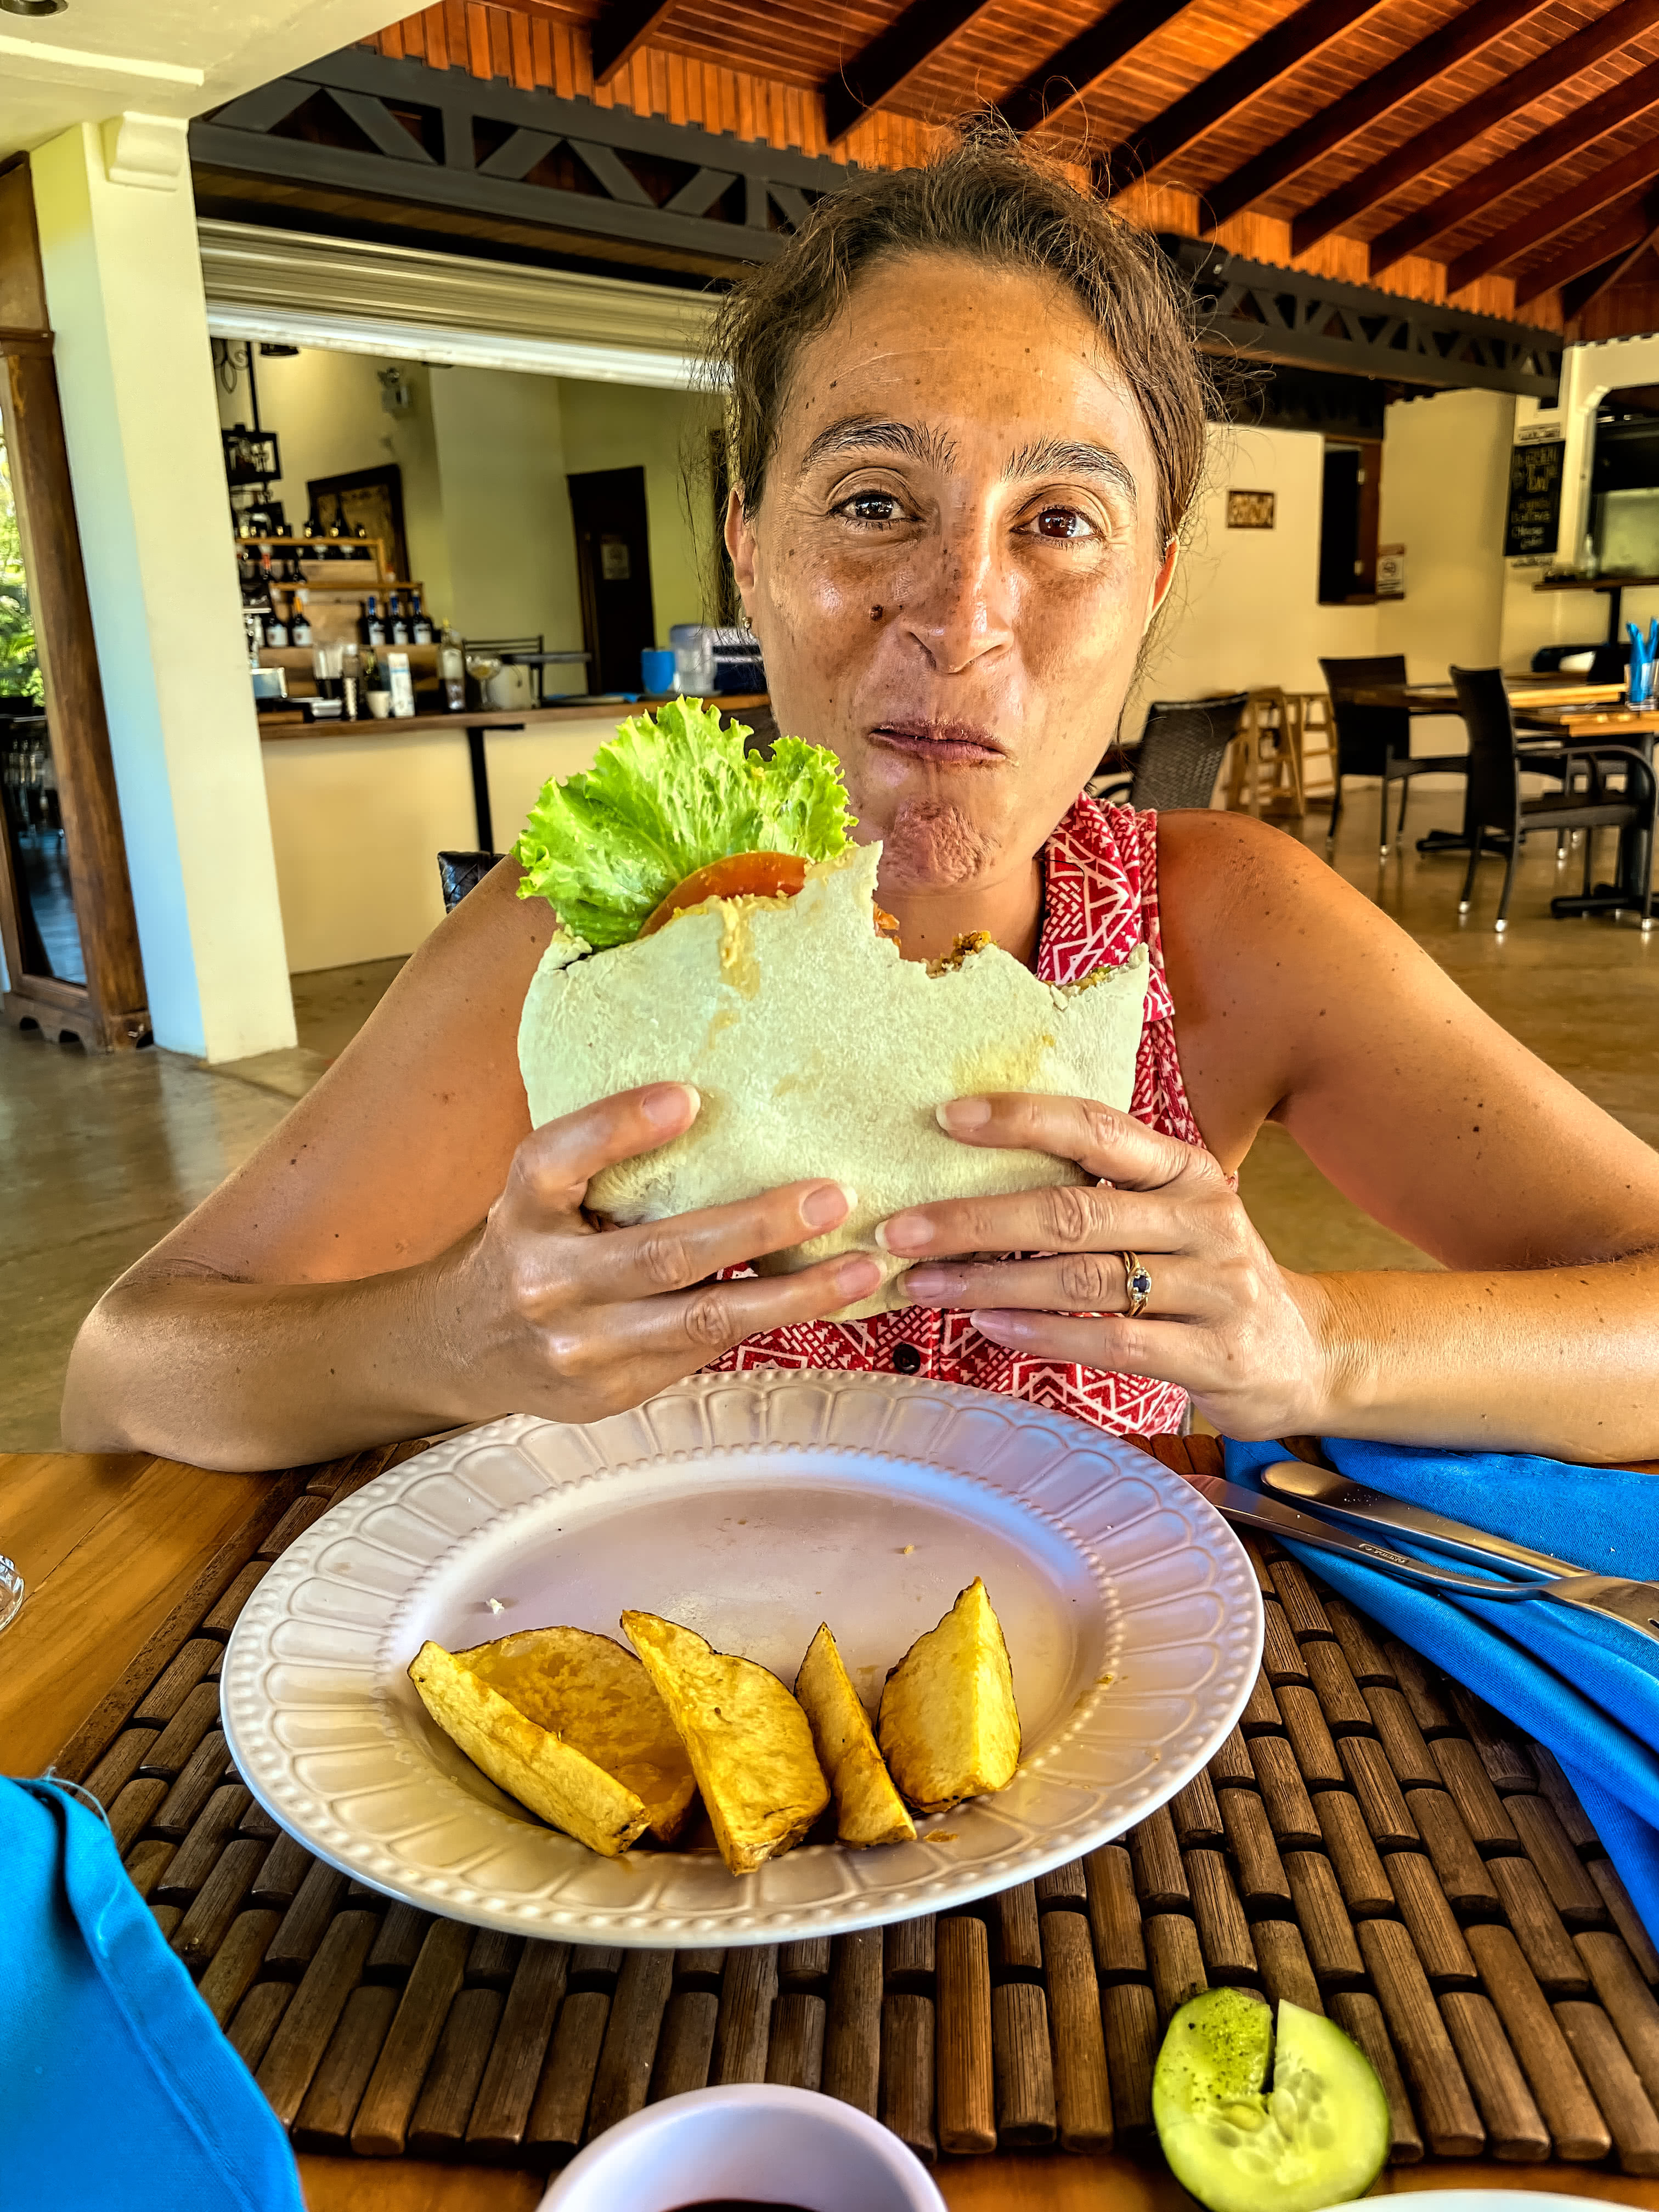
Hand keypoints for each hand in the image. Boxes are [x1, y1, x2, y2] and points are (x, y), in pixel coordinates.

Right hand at [447, 1082, 880, 1423]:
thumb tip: (717, 1107)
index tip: (688, 1098)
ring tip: (861, 1269)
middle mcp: (543, 1278)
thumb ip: (603, 1163)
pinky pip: (701, 1354)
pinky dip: (767, 1325)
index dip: (620, 1127)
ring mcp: (577, 1346)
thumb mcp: (542, 1193)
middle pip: (661, 1253)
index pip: (559, 1157)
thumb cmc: (531, 1244)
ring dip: (792, 1295)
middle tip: (832, 1197)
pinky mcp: (608, 1391)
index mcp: (522, 1208)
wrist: (461, 1349)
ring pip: (700, 1321)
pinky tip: (823, 1303)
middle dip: (757, 1224)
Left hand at [879, 1093, 1334, 1439]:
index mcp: (1183, 1168)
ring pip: (1082, 1279)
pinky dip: (1043, 1334)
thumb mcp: (1169, 1215)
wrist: (1306, 1352)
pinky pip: (1113, 1341)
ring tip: (925, 1285)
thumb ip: (1098, 1192)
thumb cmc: (1206, 1275)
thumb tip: (974, 1175)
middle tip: (900, 1231)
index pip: (1095, 1127)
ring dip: (991, 1284)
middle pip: (1071, 1210)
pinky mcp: (1214, 1354)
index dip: (1020, 1119)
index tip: (944, 1118)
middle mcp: (1202, 1217)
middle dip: (974, 1220)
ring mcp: (1214, 1287)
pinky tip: (989, 1328)